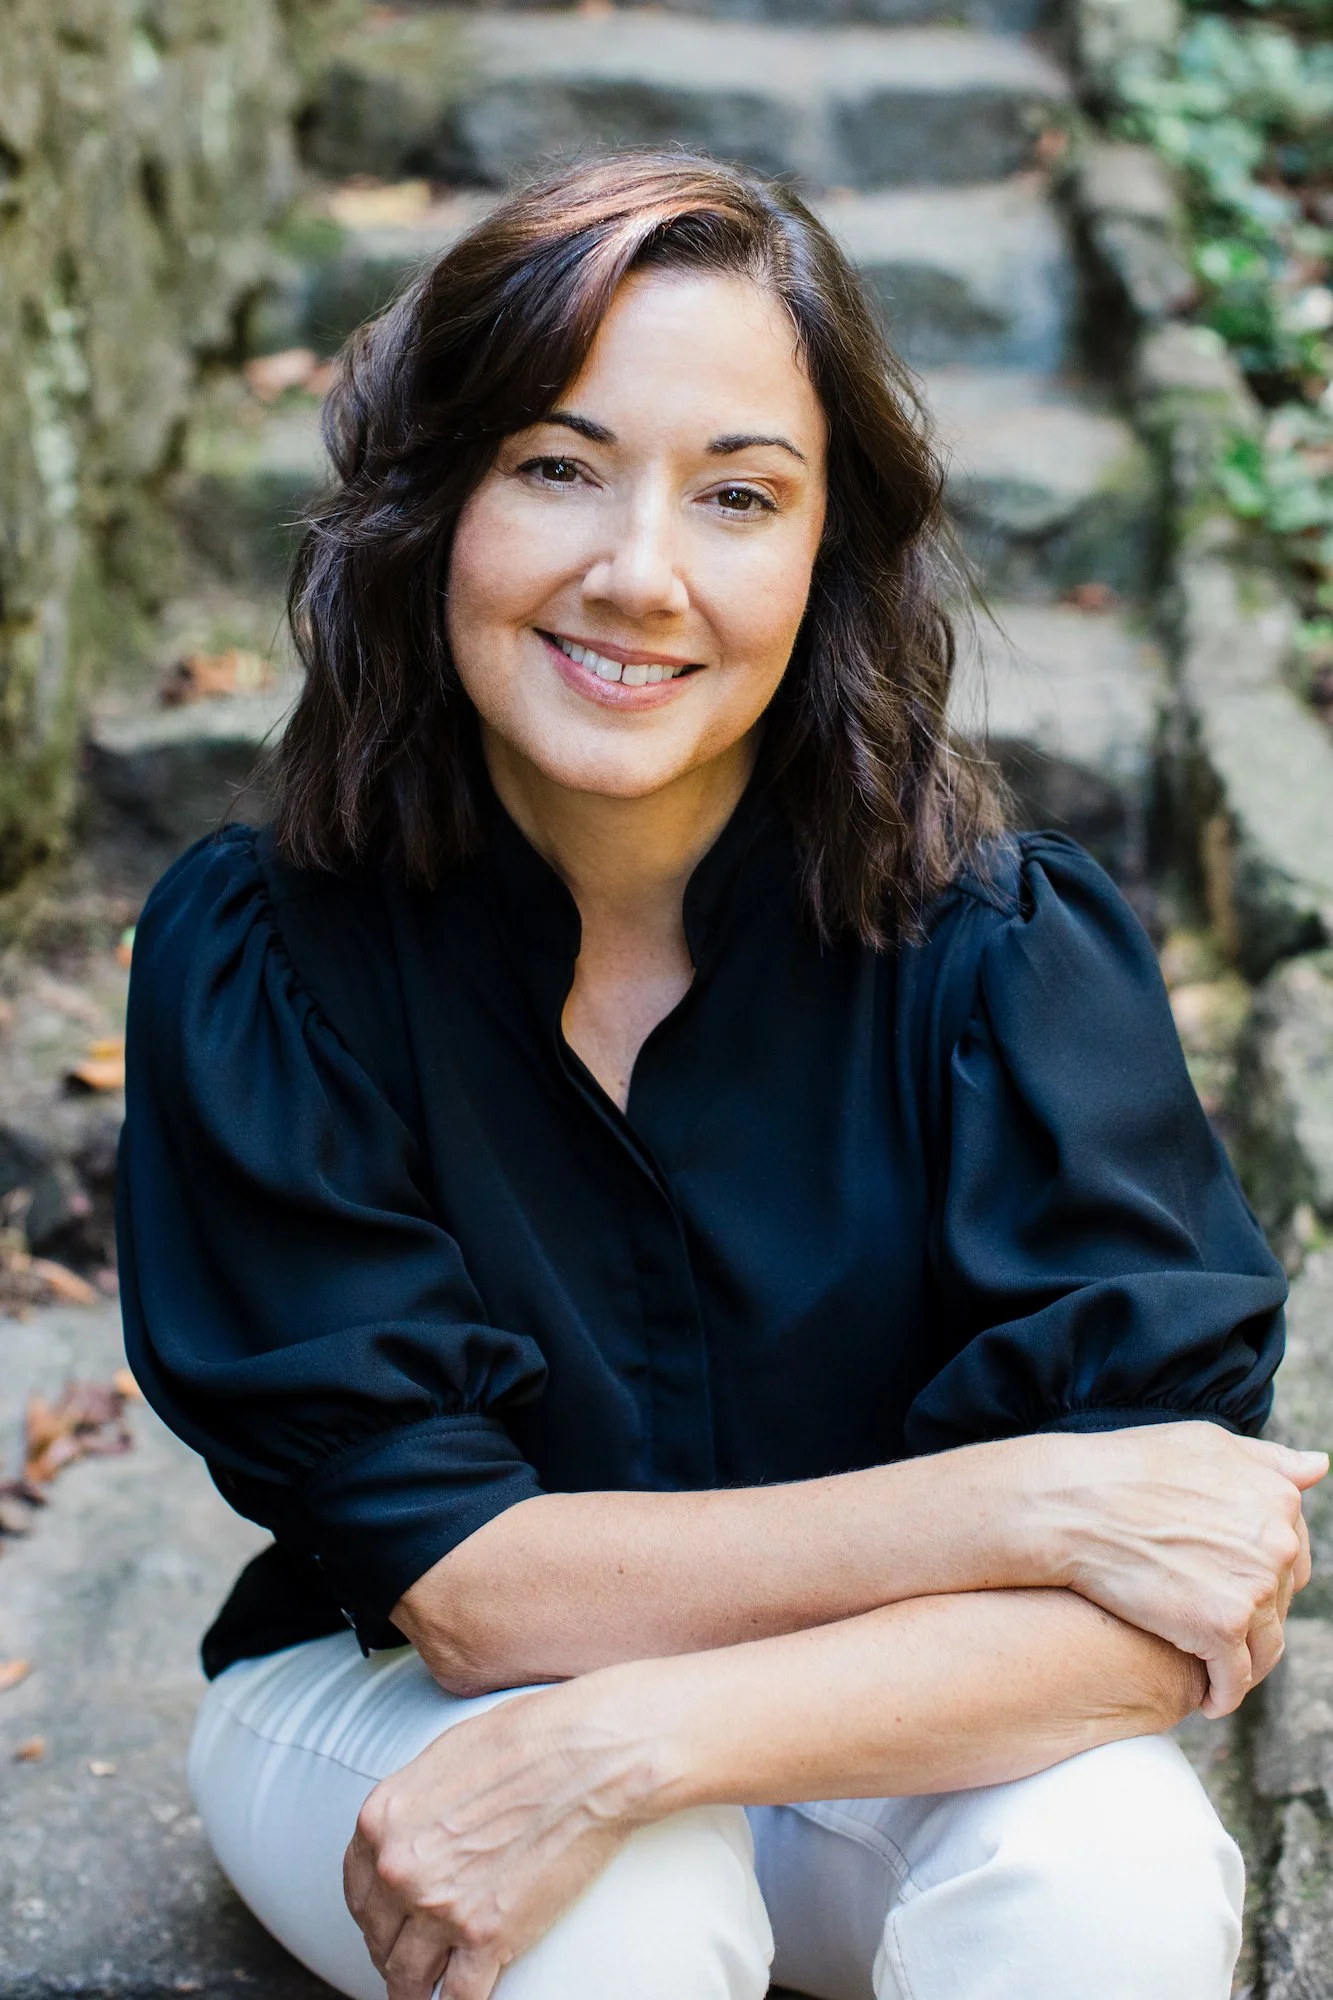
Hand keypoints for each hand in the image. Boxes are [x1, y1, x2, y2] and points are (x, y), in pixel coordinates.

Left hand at [344, 1674, 657, 1999]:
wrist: (586, 1757)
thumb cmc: (527, 1739)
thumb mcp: (445, 1757)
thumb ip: (417, 1806)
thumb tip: (418, 1832)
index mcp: (382, 1820)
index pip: (359, 1891)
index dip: (374, 1915)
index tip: (388, 1926)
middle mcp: (400, 1869)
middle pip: (379, 1938)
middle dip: (393, 1951)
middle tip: (410, 1959)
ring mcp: (441, 1907)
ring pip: (408, 1977)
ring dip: (416, 1989)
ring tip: (427, 1993)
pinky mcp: (487, 1937)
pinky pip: (458, 1996)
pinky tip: (463, 1998)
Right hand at [1028, 1424, 1326, 1717]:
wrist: (1070, 1503)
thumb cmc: (1128, 1467)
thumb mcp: (1205, 1443)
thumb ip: (1268, 1459)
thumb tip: (1319, 1466)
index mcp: (1277, 1498)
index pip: (1293, 1556)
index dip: (1262, 1575)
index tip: (1231, 1586)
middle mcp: (1277, 1542)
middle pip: (1282, 1602)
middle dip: (1254, 1616)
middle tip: (1215, 1625)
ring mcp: (1252, 1587)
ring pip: (1266, 1646)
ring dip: (1244, 1662)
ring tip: (1214, 1668)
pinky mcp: (1221, 1628)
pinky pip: (1237, 1679)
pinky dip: (1223, 1694)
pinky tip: (1207, 1699)